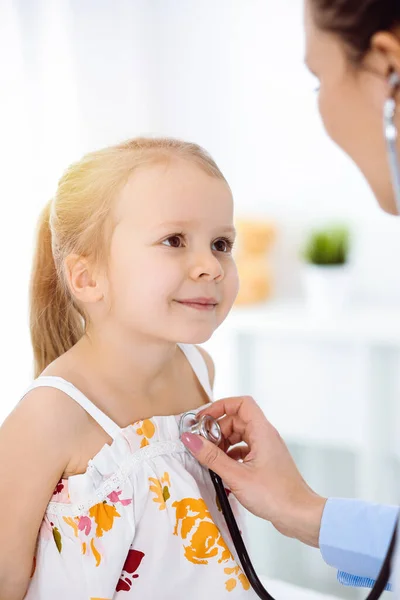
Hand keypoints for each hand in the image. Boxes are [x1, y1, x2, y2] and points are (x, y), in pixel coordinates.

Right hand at [181, 395, 326, 547]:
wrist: (299, 515)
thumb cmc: (275, 495)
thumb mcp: (236, 476)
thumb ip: (211, 457)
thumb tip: (190, 440)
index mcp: (262, 431)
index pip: (241, 403)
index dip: (220, 406)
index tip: (202, 418)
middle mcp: (265, 435)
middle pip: (237, 419)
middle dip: (217, 428)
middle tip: (202, 443)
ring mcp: (266, 448)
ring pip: (240, 434)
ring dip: (223, 442)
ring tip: (211, 457)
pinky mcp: (266, 461)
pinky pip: (245, 448)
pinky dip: (231, 454)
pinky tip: (223, 467)